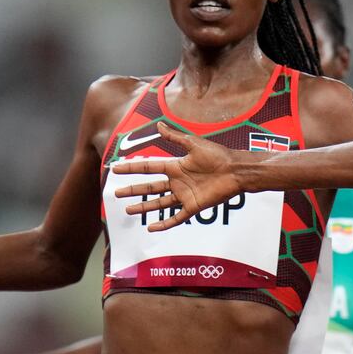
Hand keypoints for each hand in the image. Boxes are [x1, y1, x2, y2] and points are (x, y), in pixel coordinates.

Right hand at [112, 122, 243, 231]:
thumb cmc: (218, 155)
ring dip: (144, 207)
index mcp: (175, 166)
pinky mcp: (193, 207)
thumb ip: (175, 137)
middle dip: (133, 190)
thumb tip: (158, 125)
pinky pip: (176, 218)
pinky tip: (152, 228)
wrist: (236, 170)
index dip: (132, 168)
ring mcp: (184, 195)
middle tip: (116, 194)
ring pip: (159, 203)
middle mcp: (177, 181)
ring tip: (128, 210)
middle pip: (150, 187)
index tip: (116, 168)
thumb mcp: (194, 144)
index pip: (148, 168)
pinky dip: (164, 224)